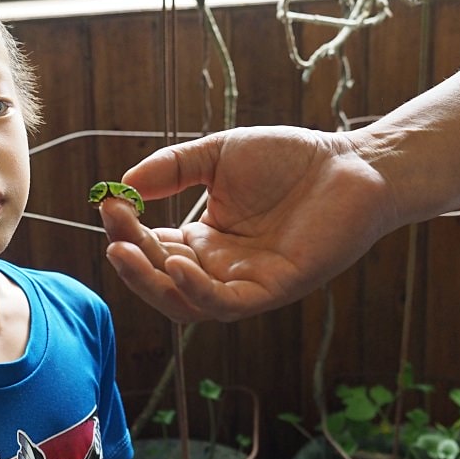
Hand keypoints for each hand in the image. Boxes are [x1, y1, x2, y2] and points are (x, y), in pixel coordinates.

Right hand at [100, 126, 393, 321]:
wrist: (350, 164)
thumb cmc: (289, 159)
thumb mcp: (217, 155)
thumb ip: (171, 168)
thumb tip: (122, 185)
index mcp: (205, 240)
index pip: (152, 248)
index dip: (127, 231)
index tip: (109, 203)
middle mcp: (220, 267)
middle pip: (161, 280)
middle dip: (131, 258)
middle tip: (114, 232)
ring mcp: (245, 282)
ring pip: (185, 302)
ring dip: (150, 283)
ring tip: (124, 253)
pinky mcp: (273, 289)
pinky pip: (225, 303)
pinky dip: (195, 289)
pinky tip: (176, 264)